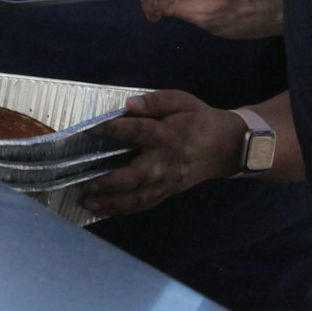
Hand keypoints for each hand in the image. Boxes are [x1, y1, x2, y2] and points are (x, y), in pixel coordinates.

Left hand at [84, 91, 240, 216]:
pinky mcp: (168, 192)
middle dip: (108, 183)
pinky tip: (105, 209)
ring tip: (86, 202)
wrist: (227, 146)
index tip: (90, 130)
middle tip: (84, 183)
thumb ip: (154, 101)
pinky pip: (144, 204)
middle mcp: (166, 162)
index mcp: (168, 135)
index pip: (137, 132)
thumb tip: (129, 104)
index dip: (113, 130)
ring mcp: (168, 182)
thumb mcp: (181, 101)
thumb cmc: (199, 119)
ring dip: (111, 203)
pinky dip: (123, 210)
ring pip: (138, 198)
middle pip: (135, 177)